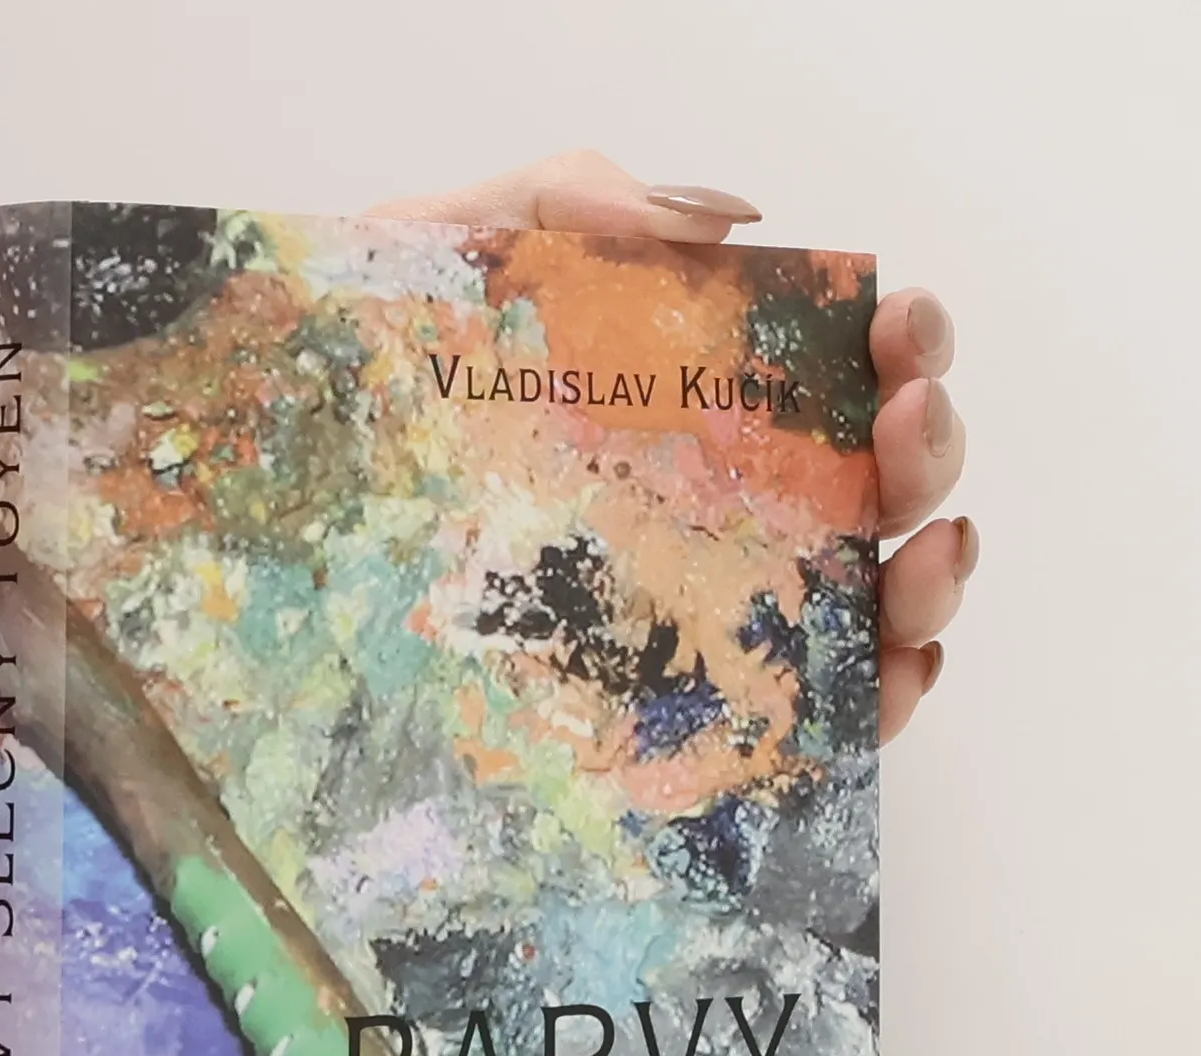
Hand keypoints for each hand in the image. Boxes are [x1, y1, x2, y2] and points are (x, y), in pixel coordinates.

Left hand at [370, 150, 972, 745]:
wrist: (271, 481)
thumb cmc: (370, 371)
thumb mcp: (461, 246)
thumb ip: (580, 201)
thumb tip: (729, 223)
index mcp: (699, 389)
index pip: (844, 361)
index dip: (905, 338)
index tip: (897, 329)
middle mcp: (729, 496)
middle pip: (885, 478)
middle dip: (928, 451)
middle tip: (898, 434)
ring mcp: (712, 601)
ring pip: (875, 596)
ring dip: (928, 581)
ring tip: (920, 563)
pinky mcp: (678, 705)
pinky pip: (813, 708)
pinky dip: (881, 694)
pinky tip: (890, 672)